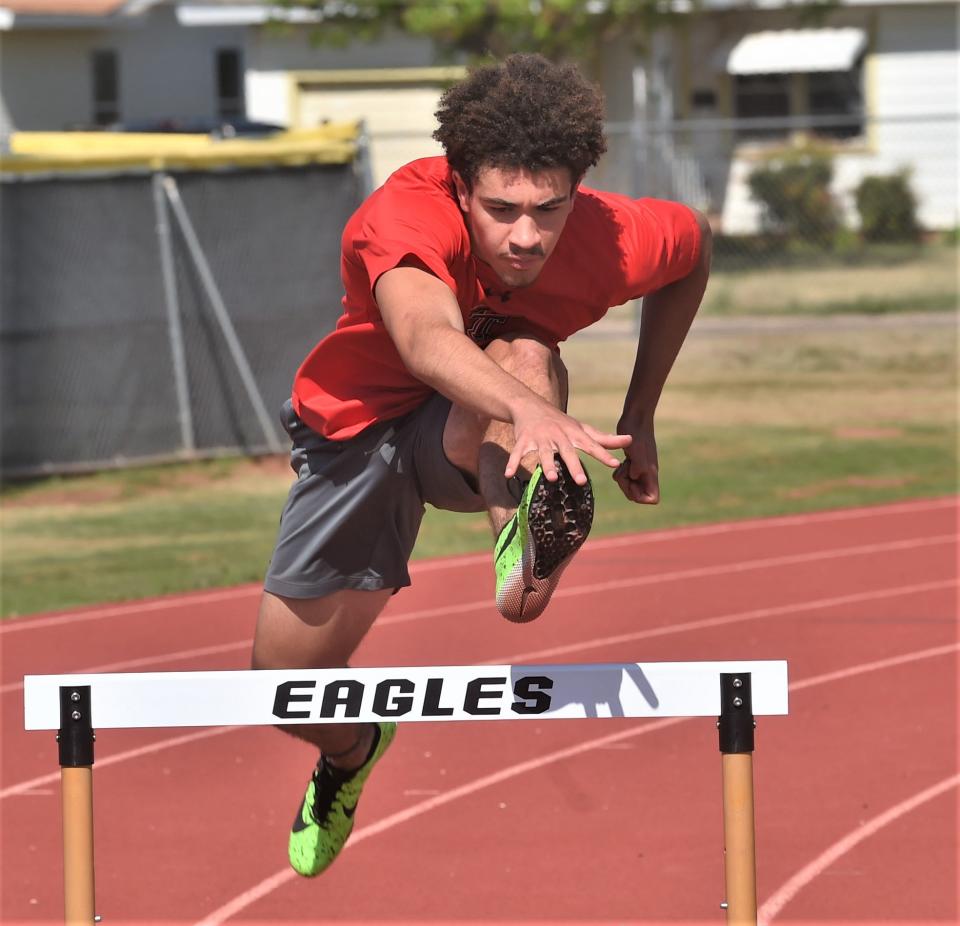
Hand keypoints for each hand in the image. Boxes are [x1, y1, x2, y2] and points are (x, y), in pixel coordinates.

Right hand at [505, 400, 631, 485]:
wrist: (529, 405)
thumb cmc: (561, 422)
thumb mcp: (582, 429)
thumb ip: (604, 438)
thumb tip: (630, 441)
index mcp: (574, 434)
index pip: (591, 445)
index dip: (603, 454)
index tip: (615, 464)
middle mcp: (558, 436)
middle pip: (567, 451)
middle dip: (573, 465)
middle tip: (580, 481)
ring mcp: (540, 438)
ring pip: (544, 453)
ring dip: (547, 465)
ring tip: (552, 479)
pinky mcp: (523, 440)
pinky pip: (517, 452)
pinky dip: (513, 462)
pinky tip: (509, 475)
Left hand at [613, 419, 659, 503]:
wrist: (636, 417)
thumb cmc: (636, 433)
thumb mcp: (636, 450)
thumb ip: (638, 465)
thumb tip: (635, 476)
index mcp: (651, 473)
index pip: (652, 498)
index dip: (639, 496)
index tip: (631, 483)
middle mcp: (647, 473)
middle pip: (639, 495)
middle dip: (627, 488)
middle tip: (622, 473)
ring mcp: (640, 467)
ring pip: (632, 485)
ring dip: (623, 480)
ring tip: (621, 466)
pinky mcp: (633, 461)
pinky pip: (627, 476)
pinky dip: (621, 473)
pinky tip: (620, 462)